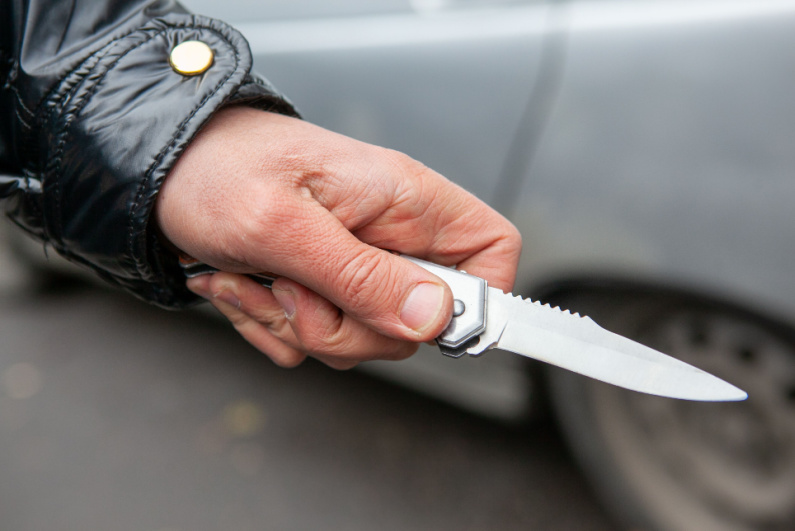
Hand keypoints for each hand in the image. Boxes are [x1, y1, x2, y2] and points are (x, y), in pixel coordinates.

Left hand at [155, 107, 520, 368]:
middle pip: (416, 323)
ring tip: (257, 276)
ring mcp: (356, 266)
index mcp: (404, 203)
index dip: (478, 299)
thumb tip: (432, 318)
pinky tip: (246, 286)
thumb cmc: (219, 170)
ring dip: (296, 324)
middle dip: (344, 326)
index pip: (493, 252)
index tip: (419, 319)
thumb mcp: (283, 225)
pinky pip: (314, 343)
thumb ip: (361, 275)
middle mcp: (390, 236)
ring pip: (359, 340)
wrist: (164, 171)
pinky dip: (271, 326)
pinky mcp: (322, 289)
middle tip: (293, 287)